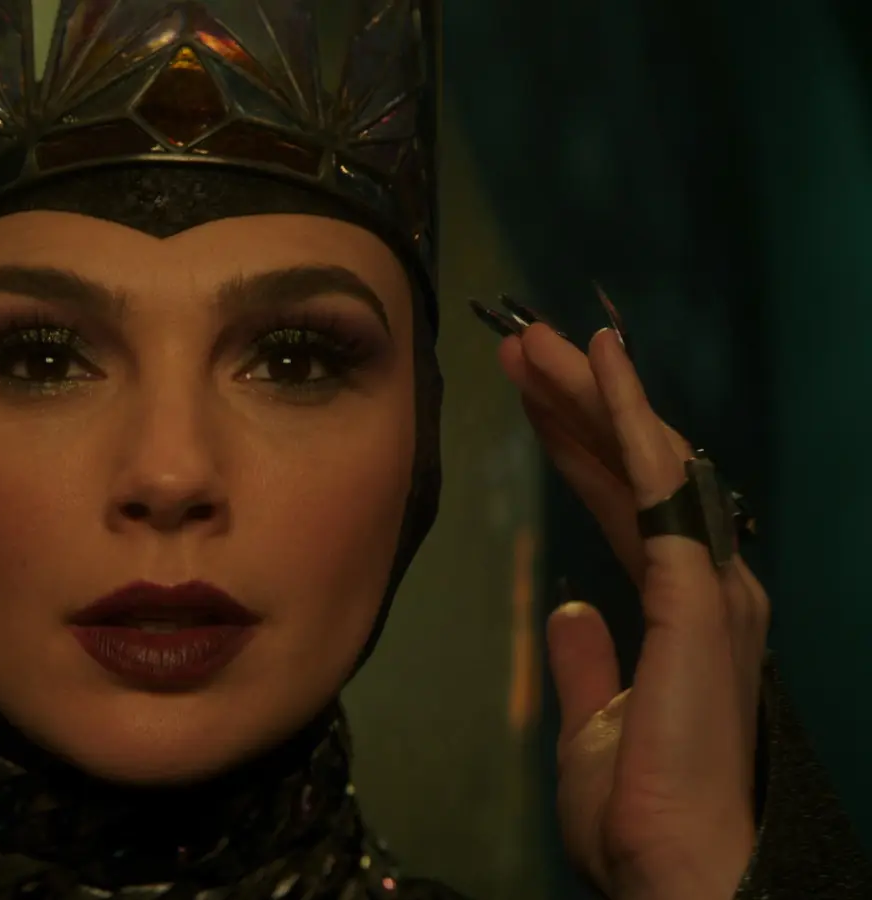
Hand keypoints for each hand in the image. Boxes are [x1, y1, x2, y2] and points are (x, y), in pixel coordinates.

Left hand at [495, 313, 767, 899]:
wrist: (681, 868)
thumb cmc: (643, 814)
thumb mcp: (593, 725)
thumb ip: (588, 662)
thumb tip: (569, 614)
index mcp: (680, 612)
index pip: (620, 503)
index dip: (576, 445)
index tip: (531, 397)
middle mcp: (705, 584)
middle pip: (632, 467)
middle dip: (577, 403)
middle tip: (523, 344)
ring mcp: (709, 583)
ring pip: (645, 457)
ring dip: (592, 392)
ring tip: (537, 338)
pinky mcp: (697, 591)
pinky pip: (658, 481)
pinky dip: (628, 414)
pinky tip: (599, 363)